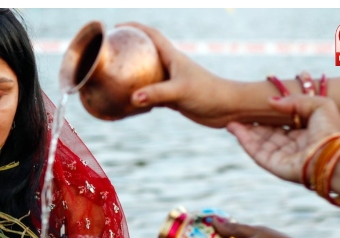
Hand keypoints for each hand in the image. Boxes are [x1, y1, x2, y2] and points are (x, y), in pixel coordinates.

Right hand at [117, 21, 238, 127]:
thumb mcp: (180, 91)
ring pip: (147, 75)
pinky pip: (150, 94)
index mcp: (173, 57)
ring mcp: (171, 82)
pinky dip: (139, 96)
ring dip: (133, 75)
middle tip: (113, 51)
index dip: (136, 27)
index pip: (152, 35)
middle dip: (131, 49)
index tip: (119, 26)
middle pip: (147, 53)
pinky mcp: (172, 97)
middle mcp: (171, 67)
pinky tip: (129, 102)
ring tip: (116, 77)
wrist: (227, 108)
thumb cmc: (208, 93)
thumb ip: (157, 94)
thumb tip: (133, 98)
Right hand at [225, 95, 339, 183]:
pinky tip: (234, 128)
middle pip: (268, 134)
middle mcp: (293, 147)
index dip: (268, 117)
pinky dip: (244, 140)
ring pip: (259, 143)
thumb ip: (295, 100)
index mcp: (306, 134)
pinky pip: (256, 151)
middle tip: (239, 113)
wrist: (332, 156)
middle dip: (253, 125)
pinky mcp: (274, 165)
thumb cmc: (331, 131)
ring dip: (245, 132)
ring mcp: (283, 157)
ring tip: (231, 120)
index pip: (283, 125)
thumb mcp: (320, 105)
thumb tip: (271, 102)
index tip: (255, 108)